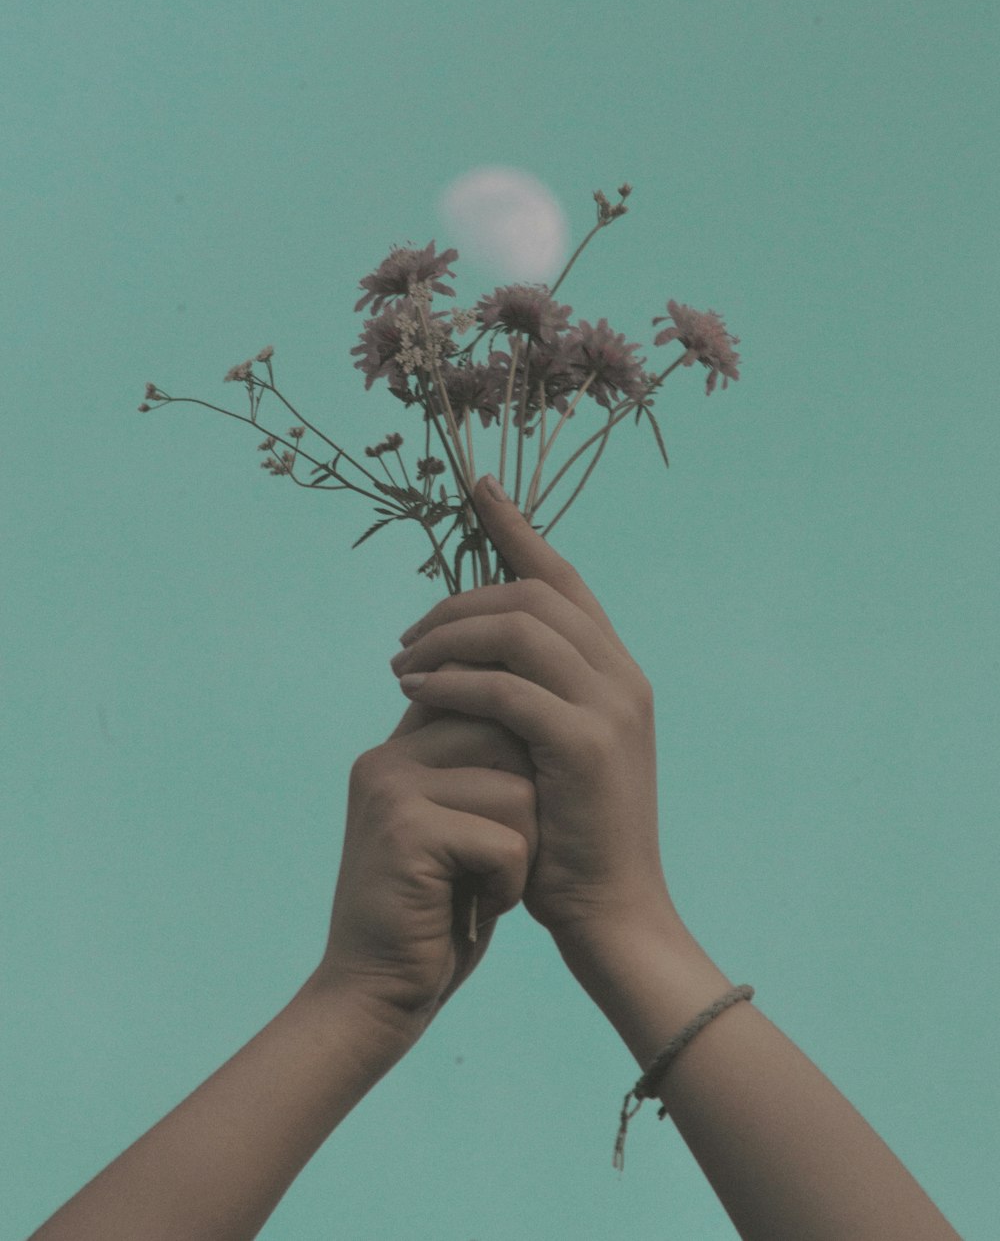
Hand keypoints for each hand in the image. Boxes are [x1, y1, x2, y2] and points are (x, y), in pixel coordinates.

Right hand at [316, 704, 537, 1038]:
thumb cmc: (435, 915)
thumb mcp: (457, 828)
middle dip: (528, 804)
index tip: (523, 803)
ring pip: (518, 789)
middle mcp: (387, 758)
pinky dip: (509, 886)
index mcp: (397, 751)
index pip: (479, 700)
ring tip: (481, 883)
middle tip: (497, 858)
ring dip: (522, 850)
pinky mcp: (406, 831)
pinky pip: (508, 842)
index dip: (518, 741)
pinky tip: (473, 907)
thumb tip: (536, 714)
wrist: (374, 995)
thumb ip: (476, 772)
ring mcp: (391, 790)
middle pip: (509, 738)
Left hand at [388, 477, 679, 954]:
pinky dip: (455, 681)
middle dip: (460, 599)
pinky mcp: (586, 745)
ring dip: (449, 635)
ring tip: (401, 664)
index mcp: (617, 670)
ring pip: (519, 629)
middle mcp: (622, 675)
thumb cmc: (570, 840)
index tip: (478, 490)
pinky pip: (507, 688)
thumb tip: (465, 655)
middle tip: (408, 633)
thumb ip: (530, 697)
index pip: (563, 578)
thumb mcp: (554, 752)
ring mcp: (610, 707)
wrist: (615, 915)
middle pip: (532, 593)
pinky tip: (416, 692)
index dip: (518, 530)